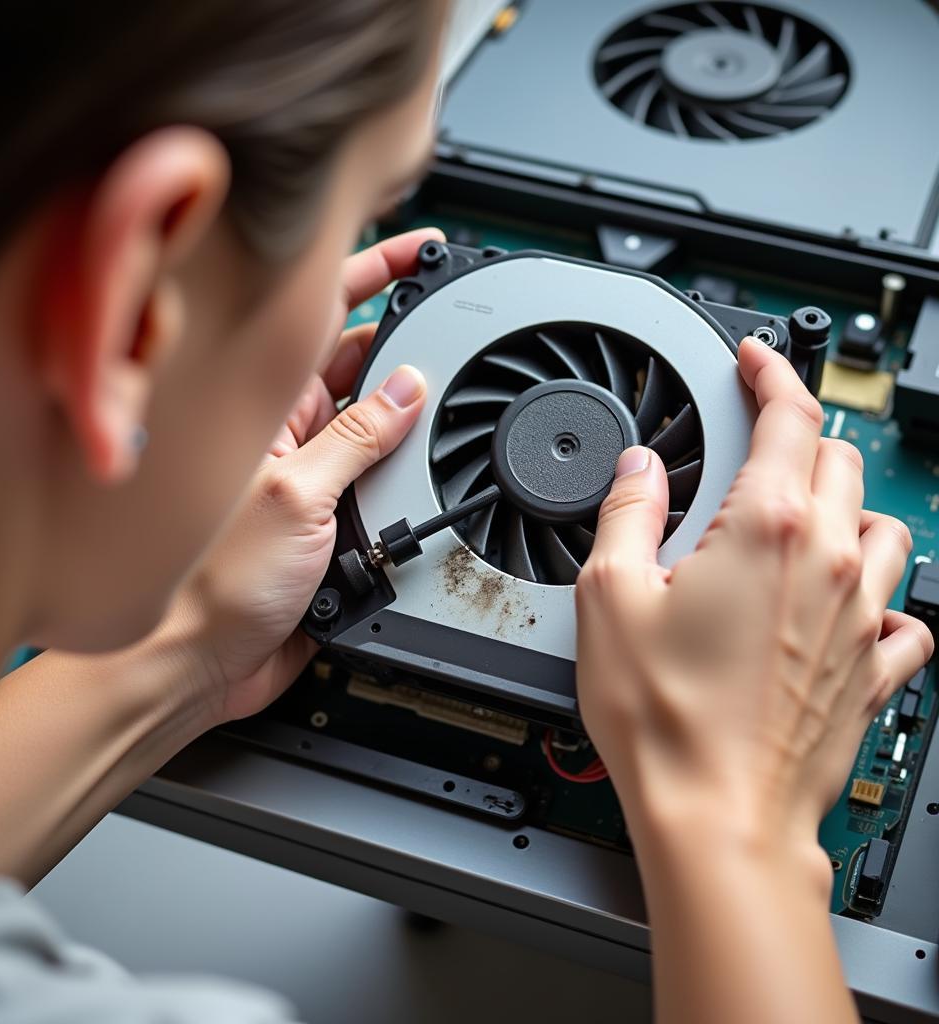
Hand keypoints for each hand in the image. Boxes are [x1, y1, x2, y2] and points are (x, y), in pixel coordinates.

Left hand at [162, 228, 441, 723]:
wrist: (200, 664)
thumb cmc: (211, 583)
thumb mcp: (297, 496)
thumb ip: (359, 438)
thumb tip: (407, 388)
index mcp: (267, 407)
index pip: (326, 317)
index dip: (377, 274)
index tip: (426, 251)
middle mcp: (290, 433)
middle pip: (363, 365)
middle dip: (411, 347)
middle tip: (459, 338)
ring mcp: (314, 475)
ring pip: (381, 426)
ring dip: (415, 421)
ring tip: (445, 417)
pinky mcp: (333, 519)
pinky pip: (384, 483)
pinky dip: (411, 476)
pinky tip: (429, 474)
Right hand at [575, 337, 933, 880]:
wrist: (719, 818)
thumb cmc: (665, 719)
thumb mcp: (609, 596)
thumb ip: (626, 512)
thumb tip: (639, 470)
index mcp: (766, 529)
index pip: (790, 416)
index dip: (772, 372)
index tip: (758, 359)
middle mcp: (829, 564)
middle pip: (841, 462)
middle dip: (800, 440)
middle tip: (758, 450)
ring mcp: (861, 619)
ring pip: (886, 528)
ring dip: (848, 508)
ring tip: (806, 522)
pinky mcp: (874, 672)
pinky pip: (907, 614)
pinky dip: (882, 595)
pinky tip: (848, 606)